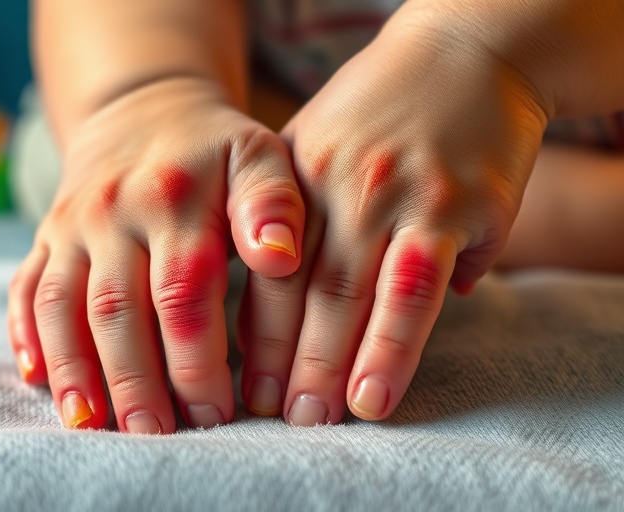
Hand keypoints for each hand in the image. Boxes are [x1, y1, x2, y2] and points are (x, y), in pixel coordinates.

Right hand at [8, 78, 305, 432]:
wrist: (143, 110)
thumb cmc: (214, 150)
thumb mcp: (258, 155)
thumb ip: (273, 204)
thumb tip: (280, 258)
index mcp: (173, 198)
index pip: (183, 294)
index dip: (197, 360)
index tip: (218, 413)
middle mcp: (112, 212)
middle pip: (116, 311)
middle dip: (134, 381)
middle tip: (156, 437)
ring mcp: (70, 226)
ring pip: (60, 306)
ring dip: (73, 370)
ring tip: (90, 425)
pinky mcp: (45, 238)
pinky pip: (24, 289)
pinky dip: (25, 335)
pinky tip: (36, 379)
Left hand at [237, 9, 548, 424]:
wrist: (468, 50)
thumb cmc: (383, 110)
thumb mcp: (316, 145)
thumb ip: (292, 218)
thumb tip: (286, 303)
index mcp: (293, 177)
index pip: (261, 266)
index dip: (249, 330)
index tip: (238, 381)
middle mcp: (334, 185)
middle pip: (296, 288)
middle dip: (280, 360)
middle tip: (272, 416)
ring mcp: (393, 194)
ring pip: (351, 294)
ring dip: (328, 364)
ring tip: (316, 418)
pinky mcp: (452, 204)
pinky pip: (416, 287)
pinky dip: (392, 345)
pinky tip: (375, 391)